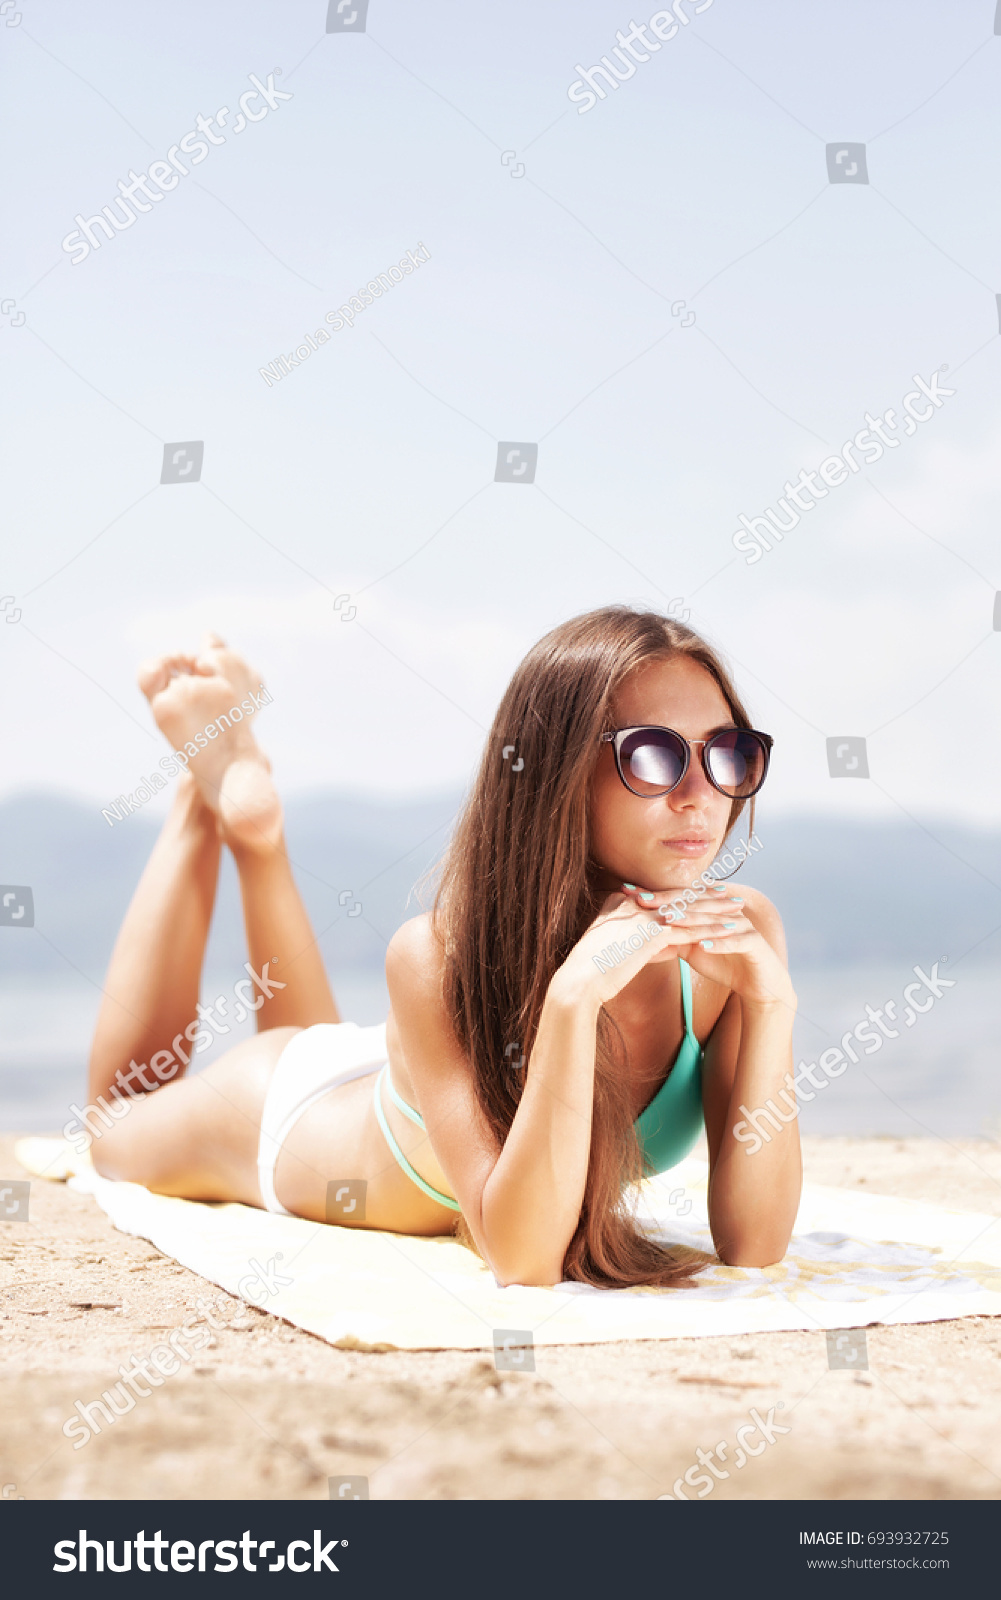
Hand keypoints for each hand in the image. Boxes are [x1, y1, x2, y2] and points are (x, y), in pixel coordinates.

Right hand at [551, 890, 723, 1009]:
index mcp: (623, 904)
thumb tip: (663, 939)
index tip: (708, 891)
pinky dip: (711, 929)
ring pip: (688, 911)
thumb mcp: (617, 948)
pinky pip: (689, 930)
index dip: (688, 894)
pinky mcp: (652, 934)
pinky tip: (730, 930)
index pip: (664, 897)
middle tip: (729, 893)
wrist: (579, 984)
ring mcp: (643, 917)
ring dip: (715, 910)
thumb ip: (639, 939)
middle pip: (679, 899)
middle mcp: (634, 905)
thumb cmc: (593, 972)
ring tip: (737, 908)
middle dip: (707, 896)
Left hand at [617, 882, 795, 1010]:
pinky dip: (720, 943)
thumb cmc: (724, 963)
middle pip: (695, 903)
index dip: (657, 895)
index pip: (681, 898)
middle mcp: (726, 912)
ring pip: (714, 920)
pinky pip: (737, 941)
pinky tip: (704, 945)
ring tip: (668, 919)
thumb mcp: (692, 949)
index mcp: (711, 910)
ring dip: (691, 919)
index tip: (631, 893)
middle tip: (643, 900)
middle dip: (668, 901)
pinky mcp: (755, 943)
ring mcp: (742, 925)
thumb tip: (641, 933)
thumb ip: (672, 937)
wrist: (759, 984)